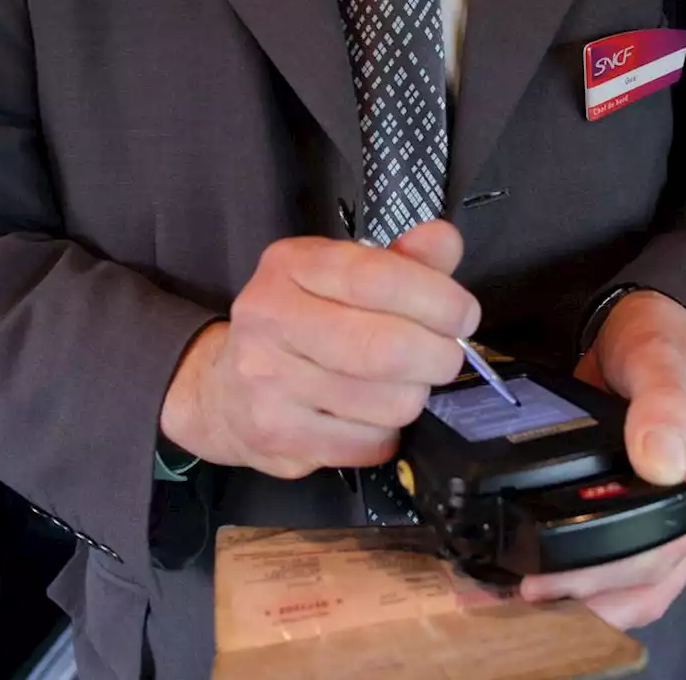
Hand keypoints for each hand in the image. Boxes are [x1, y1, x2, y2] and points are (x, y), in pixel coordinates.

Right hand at [160, 220, 479, 478]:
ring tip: (400, 386)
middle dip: (438, 356)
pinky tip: (369, 416)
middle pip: (387, 349)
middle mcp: (271, 317)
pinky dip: (386, 434)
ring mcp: (268, 381)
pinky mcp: (277, 435)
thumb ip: (400, 260)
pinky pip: (369, 443)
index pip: (377, 278)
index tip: (463, 316)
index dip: (438, 298)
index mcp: (292, 265)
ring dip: (413, 397)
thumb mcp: (342, 277)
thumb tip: (444, 241)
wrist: (222, 392)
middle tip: (445, 357)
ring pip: (388, 402)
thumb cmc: (300, 325)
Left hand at [520, 291, 685, 629]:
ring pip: (638, 592)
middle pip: (652, 578)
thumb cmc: (656, 340)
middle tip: (518, 592)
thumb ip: (662, 403)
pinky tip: (536, 588)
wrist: (635, 332)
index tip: (550, 572)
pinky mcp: (645, 527)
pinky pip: (621, 576)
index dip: (611, 563)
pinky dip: (584, 591)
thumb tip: (660, 462)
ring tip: (517, 602)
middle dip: (587, 596)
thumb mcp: (660, 356)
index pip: (672, 537)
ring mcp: (678, 527)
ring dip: (584, 606)